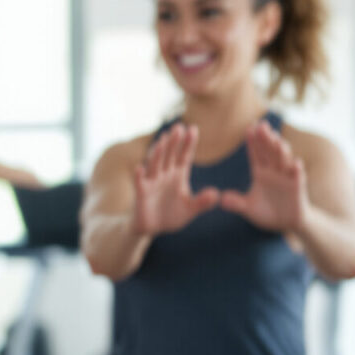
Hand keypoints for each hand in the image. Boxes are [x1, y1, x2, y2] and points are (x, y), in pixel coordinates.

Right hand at [130, 123, 219, 237]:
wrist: (151, 228)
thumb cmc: (171, 215)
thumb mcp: (191, 209)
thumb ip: (202, 202)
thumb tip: (215, 193)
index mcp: (178, 176)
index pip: (184, 156)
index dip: (188, 144)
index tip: (193, 129)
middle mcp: (164, 176)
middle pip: (170, 156)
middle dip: (174, 142)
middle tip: (178, 126)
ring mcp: (152, 183)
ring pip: (155, 164)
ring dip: (158, 153)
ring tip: (162, 140)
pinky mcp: (141, 194)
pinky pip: (139, 183)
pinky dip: (139, 176)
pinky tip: (140, 168)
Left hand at [218, 120, 306, 233]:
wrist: (287, 223)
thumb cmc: (267, 213)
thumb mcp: (248, 208)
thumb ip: (236, 203)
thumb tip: (221, 199)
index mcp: (261, 173)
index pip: (256, 154)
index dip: (253, 142)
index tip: (248, 128)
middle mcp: (274, 172)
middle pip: (269, 153)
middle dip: (266, 139)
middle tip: (261, 125)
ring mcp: (286, 178)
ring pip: (283, 161)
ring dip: (281, 151)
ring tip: (277, 140)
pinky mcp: (297, 187)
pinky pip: (297, 177)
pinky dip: (296, 170)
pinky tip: (295, 163)